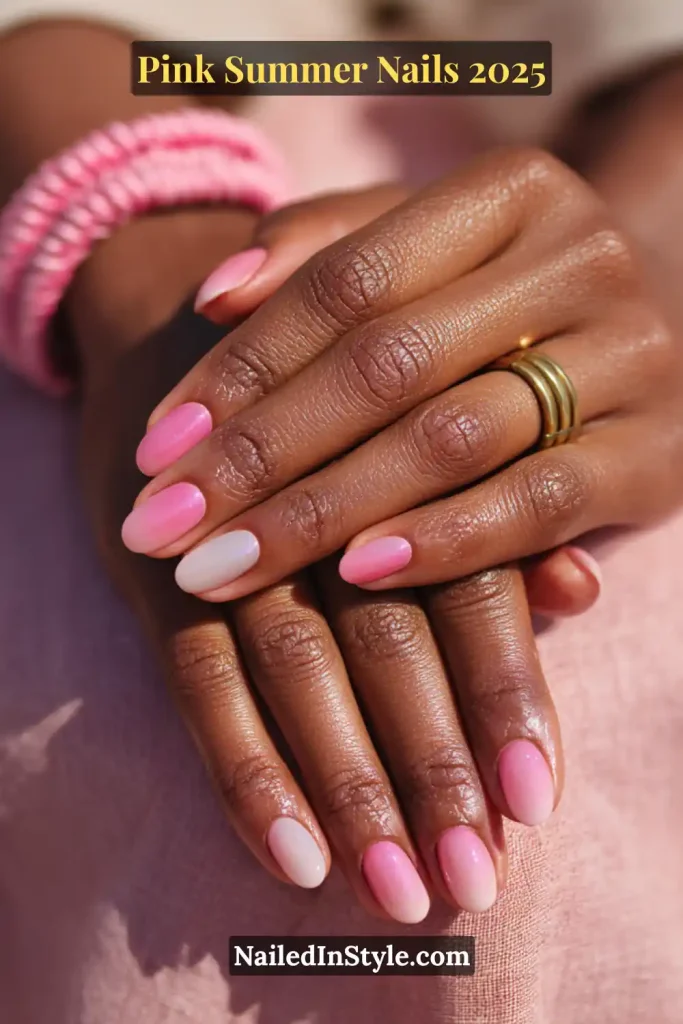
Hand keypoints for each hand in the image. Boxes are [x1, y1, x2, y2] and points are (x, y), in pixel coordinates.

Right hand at [70, 207, 562, 924]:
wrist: (182, 326)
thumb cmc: (330, 391)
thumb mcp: (417, 426)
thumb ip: (497, 506)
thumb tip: (584, 590)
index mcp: (399, 446)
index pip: (468, 579)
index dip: (504, 688)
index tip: (537, 801)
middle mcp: (314, 492)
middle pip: (386, 633)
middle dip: (431, 760)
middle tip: (472, 877)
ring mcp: (226, 530)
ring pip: (295, 663)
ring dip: (346, 782)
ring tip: (393, 891)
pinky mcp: (156, 567)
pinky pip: (198, 678)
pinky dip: (244, 767)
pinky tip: (287, 855)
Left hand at [120, 148, 669, 605]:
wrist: (646, 330)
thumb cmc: (498, 294)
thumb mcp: (417, 248)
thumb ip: (318, 251)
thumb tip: (214, 297)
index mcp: (512, 193)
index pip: (348, 282)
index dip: (241, 368)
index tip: (155, 448)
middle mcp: (581, 260)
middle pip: (387, 365)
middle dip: (259, 456)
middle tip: (161, 526)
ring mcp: (629, 359)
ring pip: (451, 439)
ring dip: (323, 513)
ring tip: (222, 567)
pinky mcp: (656, 457)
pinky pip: (539, 506)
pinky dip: (444, 543)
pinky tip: (356, 576)